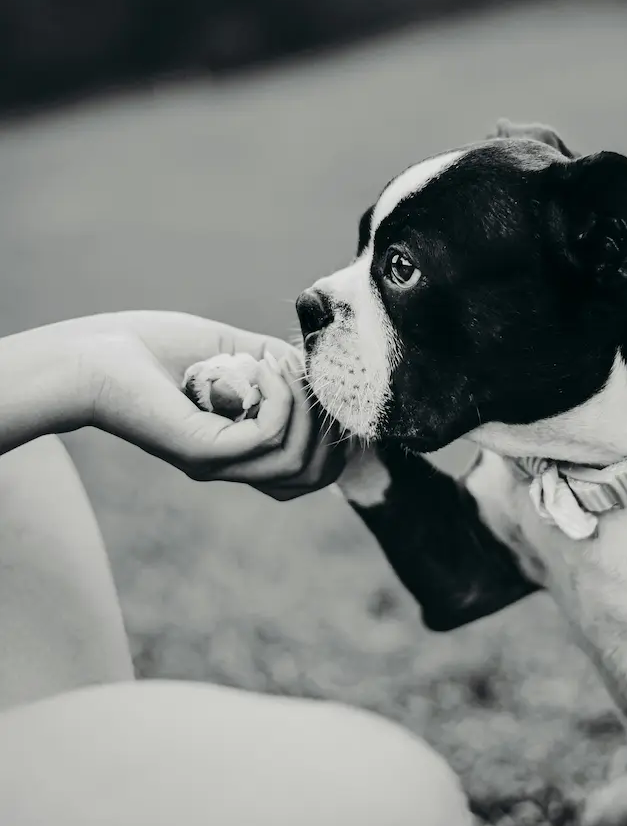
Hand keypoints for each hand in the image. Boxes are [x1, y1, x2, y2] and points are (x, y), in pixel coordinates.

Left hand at [69, 311, 346, 498]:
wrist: (95, 354)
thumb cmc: (153, 348)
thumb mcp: (231, 350)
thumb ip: (274, 362)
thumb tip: (316, 368)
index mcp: (236, 449)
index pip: (304, 473)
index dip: (332, 438)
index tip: (333, 391)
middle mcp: (229, 464)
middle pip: (309, 477)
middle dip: (330, 430)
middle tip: (315, 381)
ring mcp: (216, 462)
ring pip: (295, 461)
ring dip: (306, 408)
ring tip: (283, 366)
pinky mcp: (202, 450)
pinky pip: (267, 436)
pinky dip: (279, 398)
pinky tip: (261, 367)